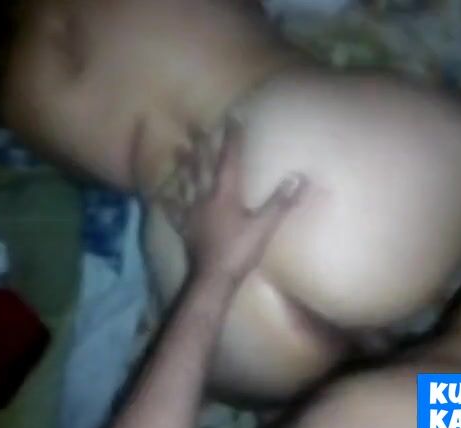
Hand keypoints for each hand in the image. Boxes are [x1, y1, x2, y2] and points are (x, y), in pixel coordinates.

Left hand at [164, 120, 306, 282]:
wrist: (213, 277)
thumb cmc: (240, 251)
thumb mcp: (264, 226)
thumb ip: (280, 202)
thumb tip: (299, 177)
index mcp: (226, 194)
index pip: (230, 160)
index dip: (232, 139)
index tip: (233, 118)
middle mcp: (206, 197)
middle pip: (202, 166)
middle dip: (201, 146)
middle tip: (195, 128)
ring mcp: (192, 213)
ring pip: (186, 184)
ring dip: (183, 166)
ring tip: (177, 150)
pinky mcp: (185, 228)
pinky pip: (174, 212)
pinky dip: (168, 203)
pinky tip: (161, 197)